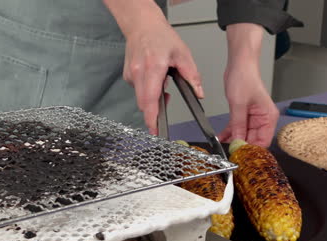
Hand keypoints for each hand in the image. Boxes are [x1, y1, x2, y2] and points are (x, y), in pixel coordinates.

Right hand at [103, 0, 202, 134]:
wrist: (141, 25)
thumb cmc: (160, 36)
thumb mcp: (182, 54)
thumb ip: (192, 76)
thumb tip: (198, 93)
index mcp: (154, 67)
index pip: (150, 100)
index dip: (152, 118)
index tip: (155, 130)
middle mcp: (139, 72)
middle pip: (144, 103)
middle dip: (154, 109)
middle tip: (167, 100)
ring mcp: (131, 74)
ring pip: (140, 98)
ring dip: (151, 98)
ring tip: (161, 82)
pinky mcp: (127, 75)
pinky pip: (137, 90)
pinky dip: (145, 89)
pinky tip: (152, 76)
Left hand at [218, 64, 278, 146]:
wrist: (239, 65)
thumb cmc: (244, 79)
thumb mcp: (239, 105)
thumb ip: (238, 125)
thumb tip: (238, 141)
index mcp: (268, 117)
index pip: (263, 141)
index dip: (251, 149)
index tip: (239, 154)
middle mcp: (263, 119)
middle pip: (252, 139)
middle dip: (240, 145)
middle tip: (227, 151)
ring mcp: (253, 117)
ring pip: (243, 134)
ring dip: (233, 139)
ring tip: (221, 145)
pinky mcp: (244, 114)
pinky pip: (237, 127)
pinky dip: (229, 132)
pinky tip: (221, 137)